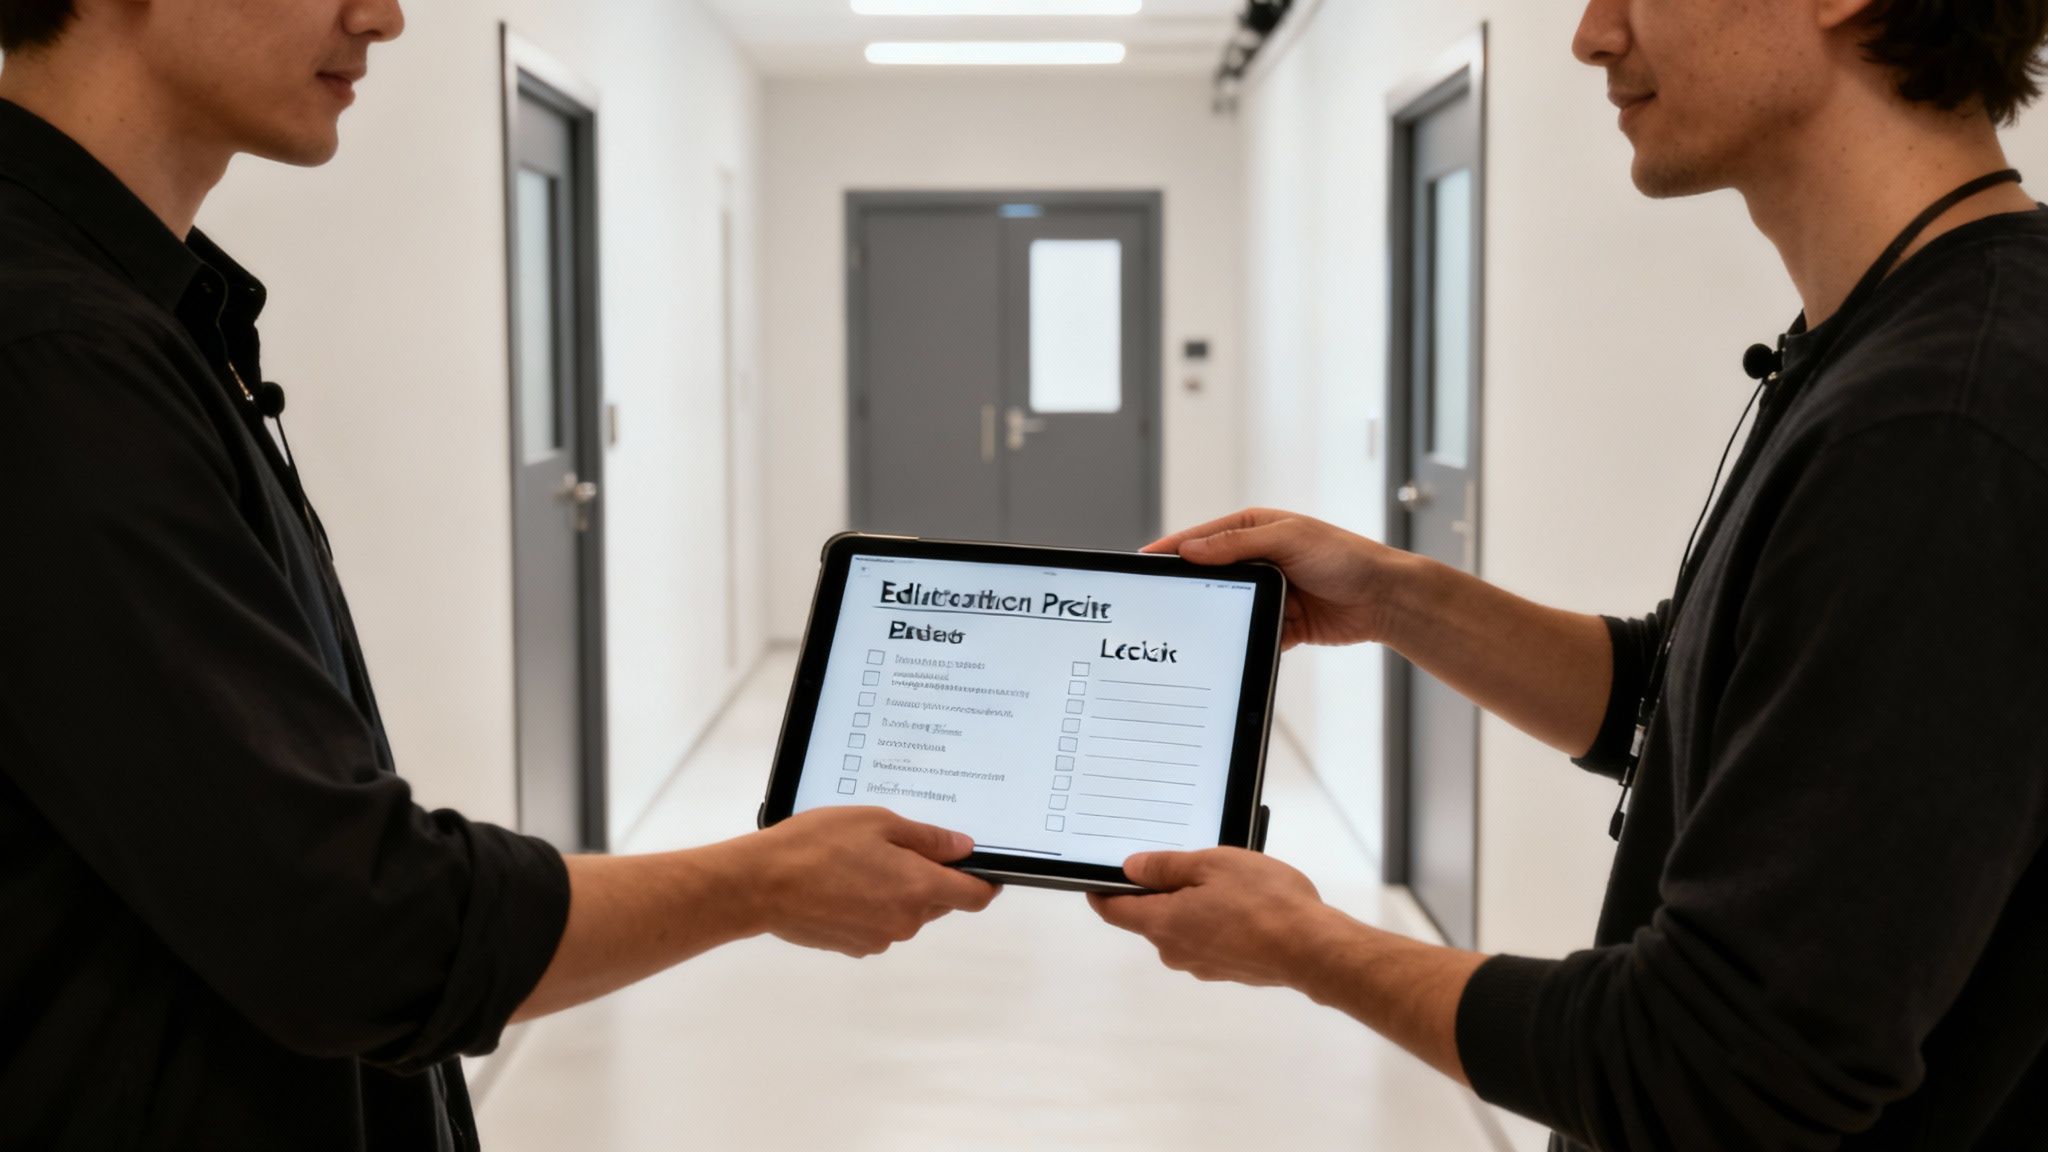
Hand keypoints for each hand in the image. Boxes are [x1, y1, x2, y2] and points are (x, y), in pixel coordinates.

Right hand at [740, 807, 998, 956]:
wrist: (761, 884)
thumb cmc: (816, 845)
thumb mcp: (877, 822)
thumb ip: (927, 839)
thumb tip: (963, 848)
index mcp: (918, 888)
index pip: (974, 897)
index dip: (985, 883)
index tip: (986, 871)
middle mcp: (905, 921)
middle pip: (939, 903)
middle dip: (929, 878)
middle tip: (898, 848)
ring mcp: (879, 938)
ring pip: (906, 913)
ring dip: (896, 891)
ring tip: (861, 862)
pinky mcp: (855, 947)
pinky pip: (879, 924)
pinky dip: (872, 906)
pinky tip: (844, 883)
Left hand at [1087, 849, 1338, 986]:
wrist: (1311, 949)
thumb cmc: (1264, 903)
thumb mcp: (1210, 865)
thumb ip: (1166, 867)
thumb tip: (1132, 869)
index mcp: (1163, 924)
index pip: (1114, 911)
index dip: (1102, 893)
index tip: (1096, 880)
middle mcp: (1175, 951)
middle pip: (1151, 917)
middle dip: (1161, 891)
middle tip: (1188, 862)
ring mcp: (1202, 965)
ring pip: (1183, 927)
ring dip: (1194, 905)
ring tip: (1228, 881)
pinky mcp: (1227, 970)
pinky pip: (1209, 939)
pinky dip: (1216, 921)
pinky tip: (1244, 906)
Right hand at [1145, 508, 1418, 649]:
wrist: (1384, 599)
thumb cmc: (1345, 558)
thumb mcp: (1288, 540)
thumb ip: (1237, 545)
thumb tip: (1192, 549)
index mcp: (1255, 530)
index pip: (1202, 539)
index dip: (1173, 549)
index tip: (1144, 560)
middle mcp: (1258, 560)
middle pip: (1210, 576)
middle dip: (1191, 589)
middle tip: (1162, 602)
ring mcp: (1269, 592)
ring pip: (1229, 608)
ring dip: (1222, 617)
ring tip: (1200, 628)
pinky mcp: (1282, 622)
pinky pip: (1252, 633)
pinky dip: (1247, 640)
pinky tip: (1236, 647)